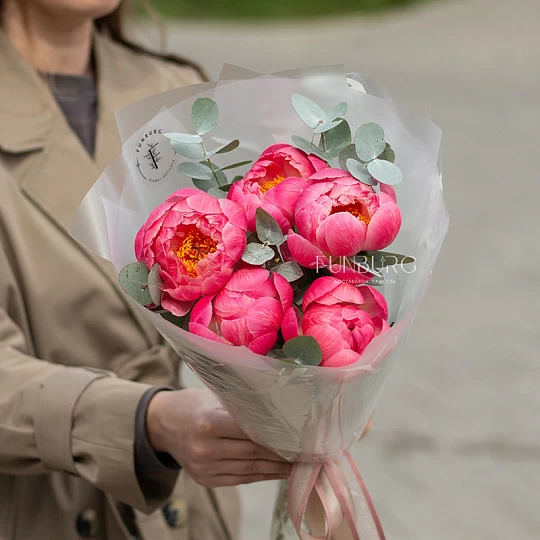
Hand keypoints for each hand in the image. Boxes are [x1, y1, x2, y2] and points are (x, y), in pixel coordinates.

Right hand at [146, 388, 292, 487]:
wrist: (161, 424)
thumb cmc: (193, 403)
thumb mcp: (214, 396)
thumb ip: (241, 405)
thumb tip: (279, 409)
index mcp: (207, 422)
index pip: (251, 431)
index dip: (278, 434)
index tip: (301, 434)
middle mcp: (205, 448)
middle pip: (254, 452)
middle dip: (284, 452)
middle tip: (309, 449)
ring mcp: (204, 468)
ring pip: (251, 469)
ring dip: (278, 467)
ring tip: (301, 462)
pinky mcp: (206, 480)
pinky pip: (241, 479)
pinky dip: (263, 474)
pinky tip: (280, 470)